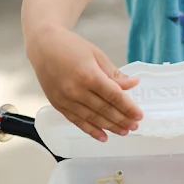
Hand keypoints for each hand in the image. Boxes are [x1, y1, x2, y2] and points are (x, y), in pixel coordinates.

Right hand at [25, 26, 142, 141]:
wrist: (44, 46)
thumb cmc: (71, 47)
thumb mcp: (97, 55)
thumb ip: (114, 74)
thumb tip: (133, 84)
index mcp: (88, 75)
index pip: (114, 96)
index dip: (128, 107)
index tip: (139, 114)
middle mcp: (76, 90)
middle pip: (105, 109)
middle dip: (122, 120)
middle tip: (135, 125)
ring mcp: (66, 99)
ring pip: (92, 118)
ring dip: (110, 127)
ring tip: (124, 132)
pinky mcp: (58, 105)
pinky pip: (77, 122)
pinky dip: (91, 131)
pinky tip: (103, 137)